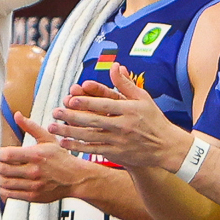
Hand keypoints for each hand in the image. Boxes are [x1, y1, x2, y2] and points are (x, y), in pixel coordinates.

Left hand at [0, 111, 102, 204]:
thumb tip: (17, 115)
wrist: (75, 179)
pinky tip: (3, 183)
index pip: (7, 155)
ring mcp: (33, 185)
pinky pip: (10, 194)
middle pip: (3, 169)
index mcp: (36, 155)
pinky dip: (3, 189)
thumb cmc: (61, 158)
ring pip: (4, 182)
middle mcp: (34, 171)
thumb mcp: (48, 139)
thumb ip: (31, 126)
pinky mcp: (32, 196)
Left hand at [49, 65, 192, 170]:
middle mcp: (123, 126)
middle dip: (72, 117)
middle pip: (94, 121)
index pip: (105, 105)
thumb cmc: (153, 119)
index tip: (71, 98)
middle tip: (55, 111)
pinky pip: (93, 150)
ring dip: (70, 132)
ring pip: (90, 137)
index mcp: (130, 110)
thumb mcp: (143, 98)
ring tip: (53, 127)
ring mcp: (119, 141)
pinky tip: (64, 142)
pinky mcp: (116, 153)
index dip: (87, 102)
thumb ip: (125, 84)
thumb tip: (115, 66)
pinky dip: (78, 147)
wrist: (166, 147)